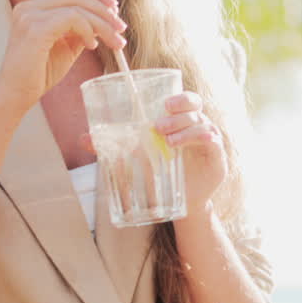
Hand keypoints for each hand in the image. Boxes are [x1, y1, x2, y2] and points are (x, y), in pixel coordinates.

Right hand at [0, 0, 127, 108]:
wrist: (17, 95)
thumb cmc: (39, 73)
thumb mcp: (66, 46)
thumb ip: (81, 29)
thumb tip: (105, 19)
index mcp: (34, 7)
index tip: (113, 8)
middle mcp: (29, 6)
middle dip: (103, 6)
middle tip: (121, 26)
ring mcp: (29, 15)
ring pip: (77, 4)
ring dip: (102, 22)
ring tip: (114, 41)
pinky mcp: (34, 29)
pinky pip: (71, 18)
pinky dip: (87, 29)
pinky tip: (92, 46)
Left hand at [78, 91, 227, 211]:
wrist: (182, 205)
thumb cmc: (161, 174)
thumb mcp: (138, 157)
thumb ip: (115, 145)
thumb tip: (84, 140)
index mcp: (181, 121)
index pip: (185, 100)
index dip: (179, 97)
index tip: (164, 103)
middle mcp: (199, 127)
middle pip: (196, 106)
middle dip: (180, 109)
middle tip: (159, 123)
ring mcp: (210, 142)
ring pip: (202, 124)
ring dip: (185, 129)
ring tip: (167, 140)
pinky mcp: (217, 160)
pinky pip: (214, 143)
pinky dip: (203, 140)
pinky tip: (193, 143)